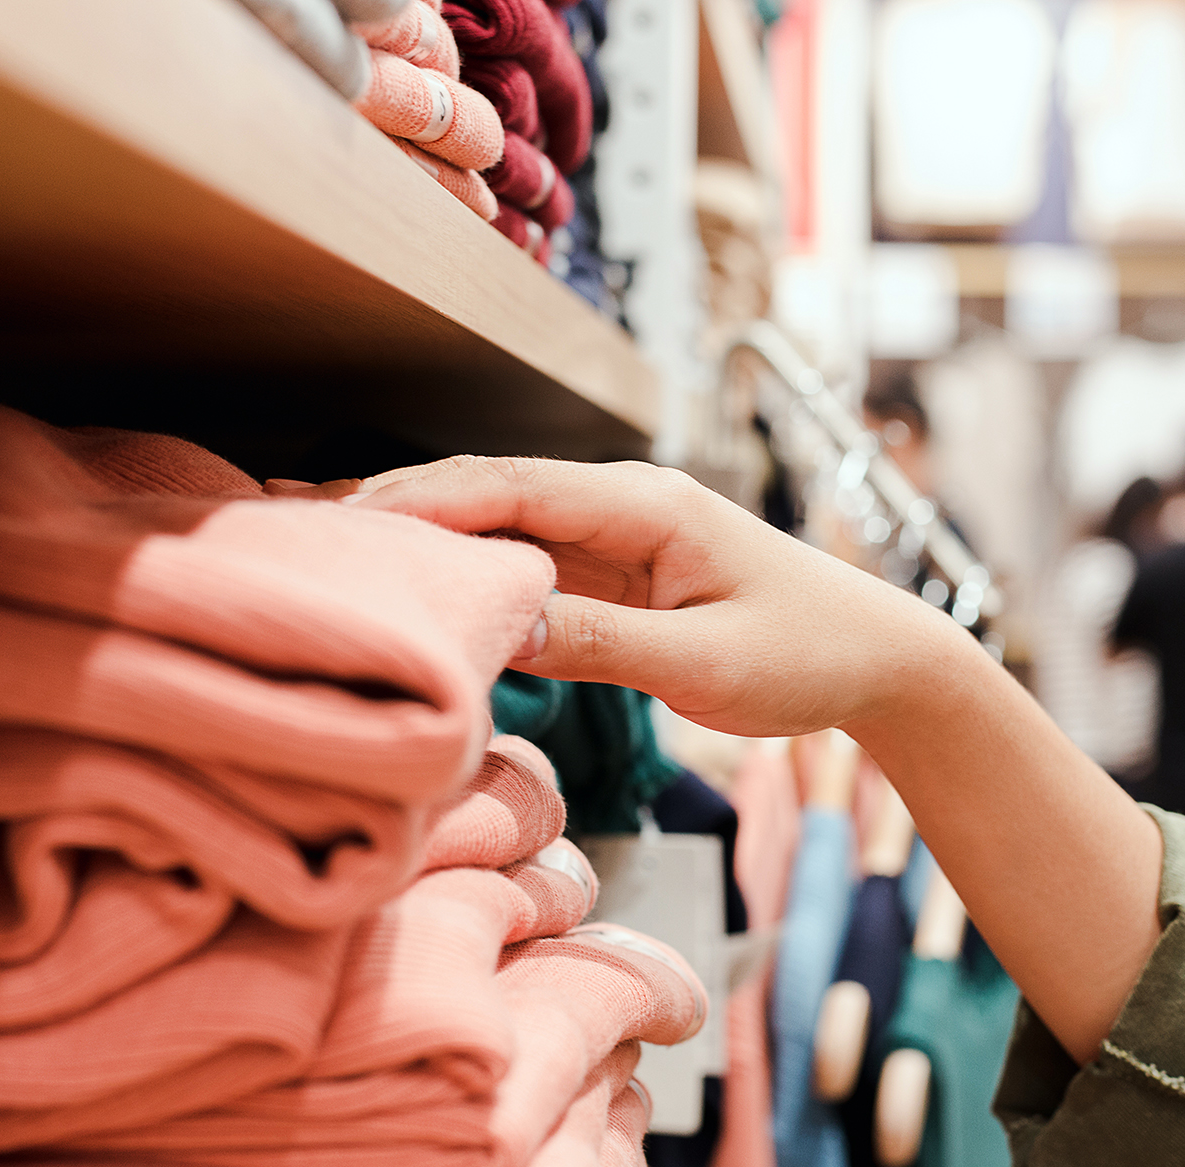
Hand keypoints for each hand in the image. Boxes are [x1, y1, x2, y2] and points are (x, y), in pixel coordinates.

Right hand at [305, 457, 971, 739]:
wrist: (879, 660)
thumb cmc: (807, 655)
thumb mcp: (703, 663)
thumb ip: (599, 643)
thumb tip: (495, 626)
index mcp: (647, 503)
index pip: (509, 487)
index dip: (421, 502)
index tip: (343, 526)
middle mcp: (624, 505)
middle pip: (488, 496)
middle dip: (398, 515)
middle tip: (304, 545)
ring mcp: (618, 538)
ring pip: (502, 532)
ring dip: (429, 550)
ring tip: (335, 571)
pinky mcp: (619, 575)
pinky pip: (530, 567)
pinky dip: (472, 582)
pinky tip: (418, 602)